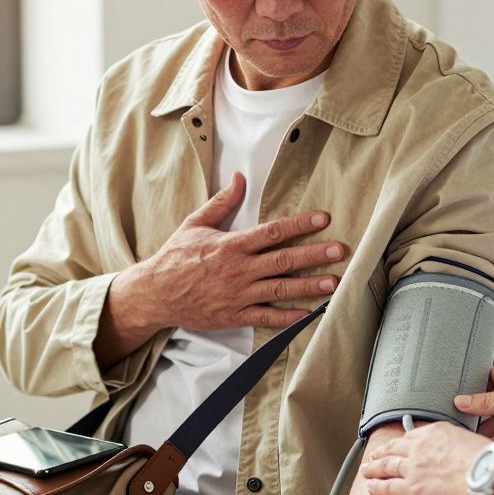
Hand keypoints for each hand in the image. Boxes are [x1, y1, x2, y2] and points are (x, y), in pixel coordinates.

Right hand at [117, 173, 343, 331]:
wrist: (154, 293)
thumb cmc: (175, 257)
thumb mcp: (195, 223)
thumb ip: (222, 202)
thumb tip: (239, 177)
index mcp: (231, 245)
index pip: (272, 232)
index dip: (299, 225)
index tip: (322, 219)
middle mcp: (238, 270)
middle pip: (283, 261)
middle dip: (314, 255)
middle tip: (339, 251)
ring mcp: (237, 295)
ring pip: (279, 290)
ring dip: (308, 287)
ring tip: (333, 284)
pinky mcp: (234, 315)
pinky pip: (265, 317)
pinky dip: (288, 317)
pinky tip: (308, 314)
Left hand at [361, 422, 487, 494]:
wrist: (490, 475)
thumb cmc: (490, 462)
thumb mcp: (472, 442)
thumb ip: (458, 447)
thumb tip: (460, 456)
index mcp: (436, 432)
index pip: (413, 435)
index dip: (402, 442)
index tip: (399, 444)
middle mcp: (420, 447)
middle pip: (394, 448)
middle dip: (382, 452)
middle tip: (375, 454)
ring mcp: (413, 467)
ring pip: (386, 466)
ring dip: (374, 468)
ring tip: (367, 469)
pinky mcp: (412, 488)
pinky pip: (388, 487)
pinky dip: (377, 486)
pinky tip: (371, 487)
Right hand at [455, 361, 493, 446]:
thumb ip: (488, 402)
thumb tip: (463, 400)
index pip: (488, 379)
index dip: (472, 389)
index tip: (455, 400)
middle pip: (491, 404)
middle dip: (477, 414)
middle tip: (458, 423)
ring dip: (486, 431)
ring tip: (471, 439)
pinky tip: (488, 447)